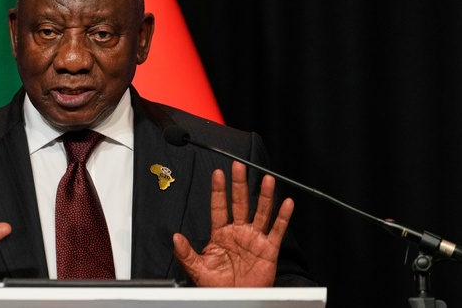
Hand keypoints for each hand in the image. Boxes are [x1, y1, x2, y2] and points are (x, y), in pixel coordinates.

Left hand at [172, 161, 292, 287]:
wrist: (236, 300)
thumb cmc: (217, 287)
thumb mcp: (198, 269)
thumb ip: (186, 253)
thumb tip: (175, 238)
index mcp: (220, 234)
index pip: (219, 207)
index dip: (218, 191)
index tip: (217, 173)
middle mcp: (238, 232)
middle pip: (240, 203)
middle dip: (239, 184)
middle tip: (239, 166)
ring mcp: (254, 239)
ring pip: (260, 212)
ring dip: (264, 195)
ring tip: (266, 179)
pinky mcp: (268, 249)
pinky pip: (277, 230)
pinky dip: (282, 217)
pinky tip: (286, 203)